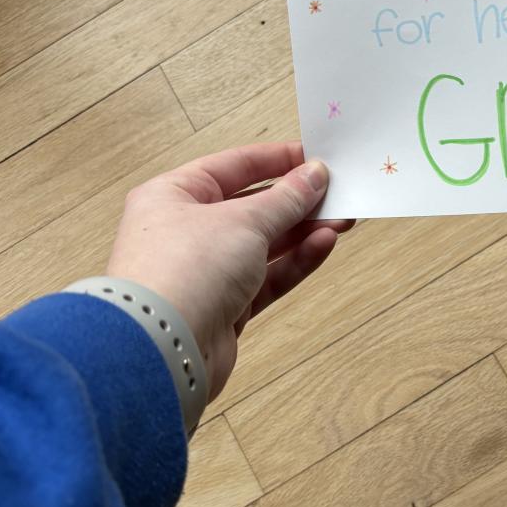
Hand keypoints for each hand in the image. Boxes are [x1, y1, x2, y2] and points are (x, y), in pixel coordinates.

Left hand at [107, 143, 351, 400]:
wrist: (163, 349)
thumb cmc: (186, 269)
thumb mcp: (244, 220)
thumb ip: (286, 198)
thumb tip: (315, 174)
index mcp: (174, 195)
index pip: (233, 166)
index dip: (277, 160)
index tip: (317, 158)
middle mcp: (185, 231)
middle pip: (252, 206)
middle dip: (298, 201)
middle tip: (340, 194)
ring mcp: (206, 271)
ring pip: (264, 244)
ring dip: (303, 232)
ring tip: (343, 220)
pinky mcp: (225, 306)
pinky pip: (267, 277)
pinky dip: (295, 261)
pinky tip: (324, 245)